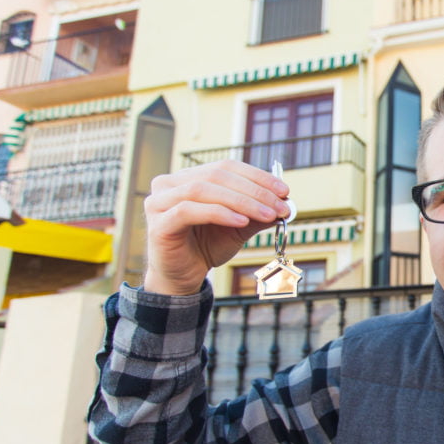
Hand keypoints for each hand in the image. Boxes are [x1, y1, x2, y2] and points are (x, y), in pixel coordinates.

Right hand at [142, 160, 291, 295]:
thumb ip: (257, 212)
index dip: (257, 176)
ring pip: (204, 190)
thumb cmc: (207, 247)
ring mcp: (159, 202)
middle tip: (280, 206)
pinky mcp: (158, 223)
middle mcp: (170, 184)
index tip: (284, 190)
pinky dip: (220, 213)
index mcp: (188, 177)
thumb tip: (284, 202)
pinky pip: (189, 210)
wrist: (182, 276)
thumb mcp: (238, 227)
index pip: (227, 167)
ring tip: (267, 215)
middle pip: (217, 175)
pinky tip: (241, 222)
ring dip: (242, 201)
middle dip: (254, 191)